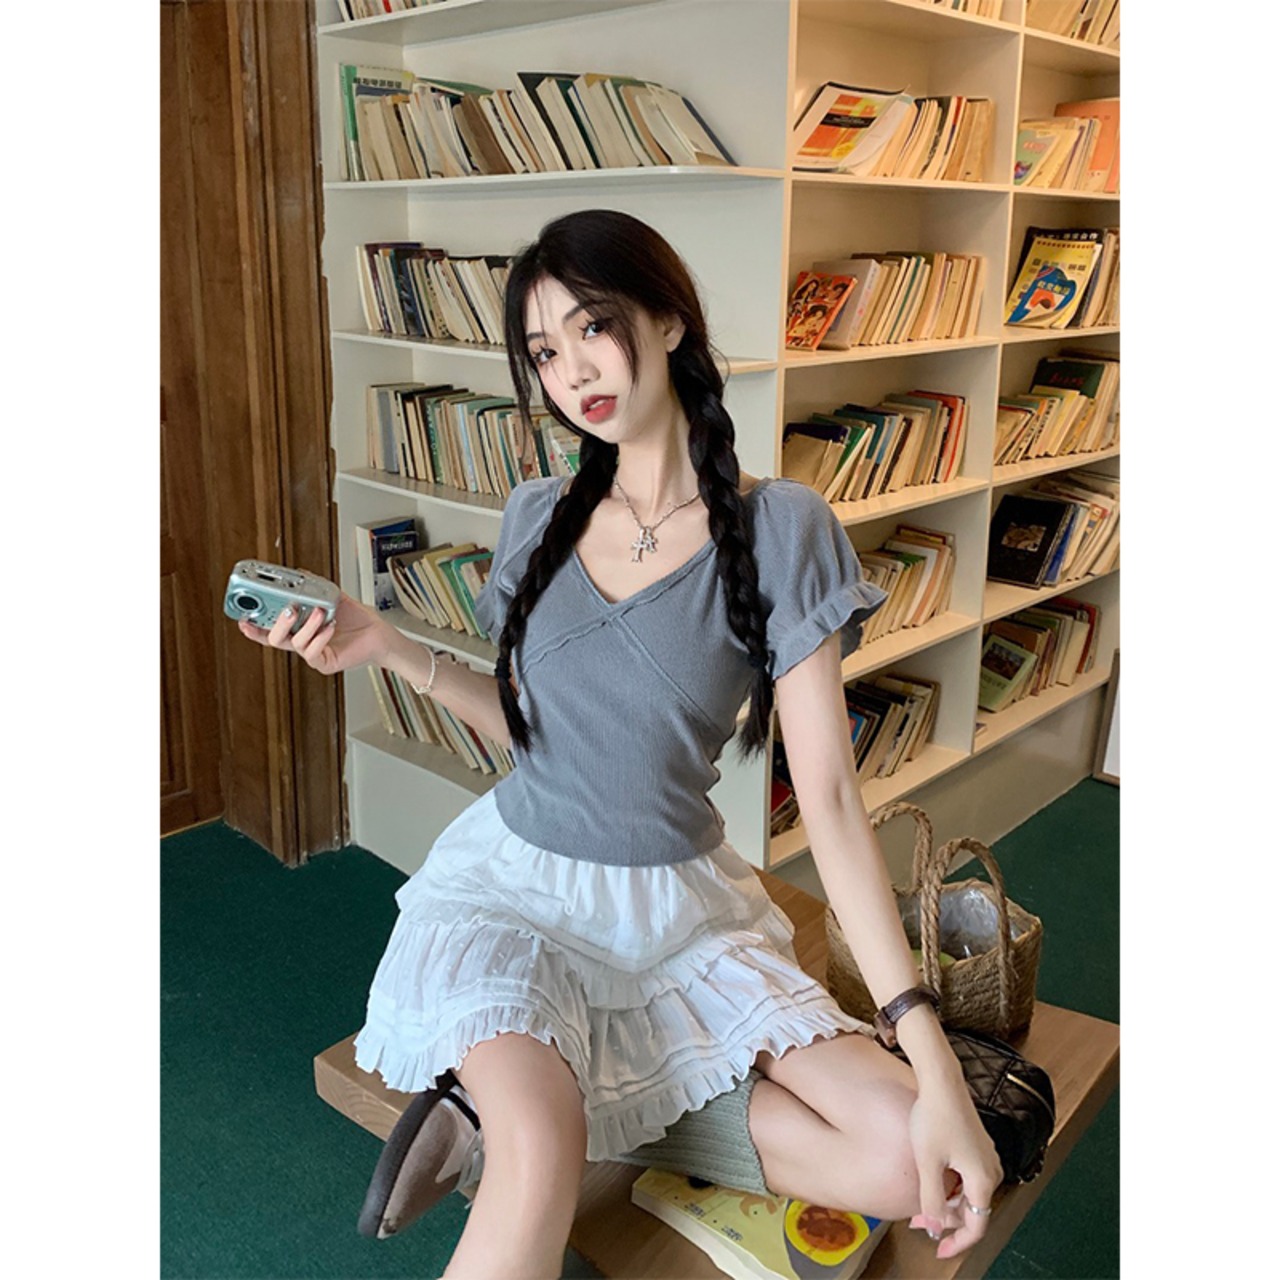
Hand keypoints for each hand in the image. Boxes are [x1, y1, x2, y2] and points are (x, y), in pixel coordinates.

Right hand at [236, 590, 392, 675]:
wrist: (379, 633)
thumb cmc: (357, 619)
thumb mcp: (333, 598)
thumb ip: (315, 587)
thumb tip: (299, 574)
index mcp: (300, 629)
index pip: (270, 629)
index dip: (254, 627)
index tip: (243, 618)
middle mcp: (303, 642)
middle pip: (275, 639)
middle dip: (277, 623)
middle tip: (287, 609)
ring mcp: (313, 654)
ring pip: (295, 644)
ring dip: (306, 625)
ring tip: (318, 612)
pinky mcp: (325, 663)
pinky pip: (313, 653)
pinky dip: (320, 637)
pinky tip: (329, 626)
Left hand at [906, 1079, 1002, 1260]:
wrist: (941, 1081)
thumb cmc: (934, 1117)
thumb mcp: (927, 1163)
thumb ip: (931, 1200)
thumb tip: (933, 1230)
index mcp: (982, 1179)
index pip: (976, 1226)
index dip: (957, 1243)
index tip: (939, 1250)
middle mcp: (991, 1170)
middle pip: (974, 1211)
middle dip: (948, 1221)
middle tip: (920, 1222)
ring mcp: (986, 1157)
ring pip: (971, 1195)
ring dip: (949, 1204)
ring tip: (922, 1204)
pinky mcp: (978, 1146)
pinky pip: (969, 1179)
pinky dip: (953, 1188)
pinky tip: (933, 1182)